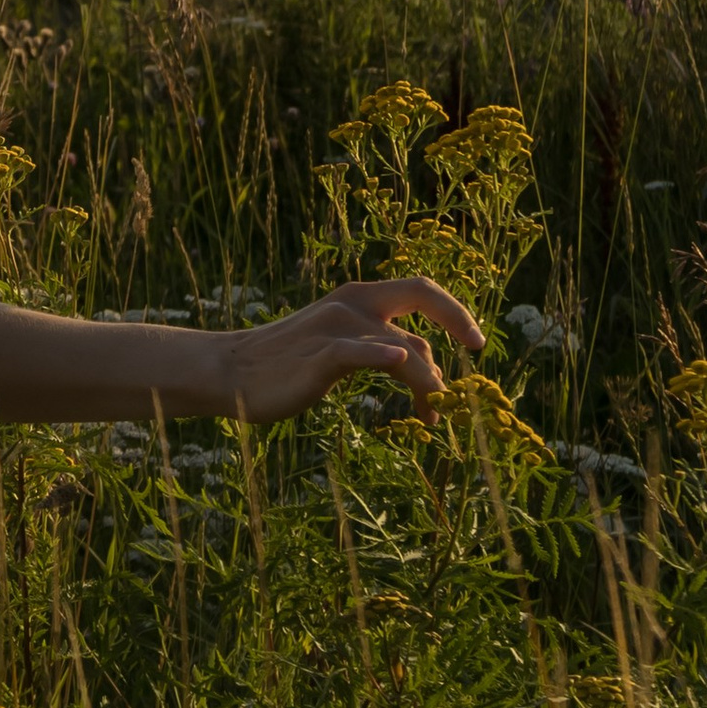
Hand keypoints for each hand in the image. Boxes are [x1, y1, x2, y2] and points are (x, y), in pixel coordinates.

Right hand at [223, 275, 480, 427]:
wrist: (229, 372)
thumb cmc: (286, 363)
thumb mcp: (340, 347)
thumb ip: (381, 348)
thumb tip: (424, 364)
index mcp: (357, 297)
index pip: (420, 289)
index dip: (455, 310)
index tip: (476, 342)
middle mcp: (352, 304)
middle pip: (420, 295)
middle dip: (458, 320)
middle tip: (477, 355)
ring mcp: (335, 328)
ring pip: (401, 346)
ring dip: (429, 382)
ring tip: (432, 418)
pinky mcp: (319, 356)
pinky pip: (357, 352)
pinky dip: (380, 355)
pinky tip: (398, 363)